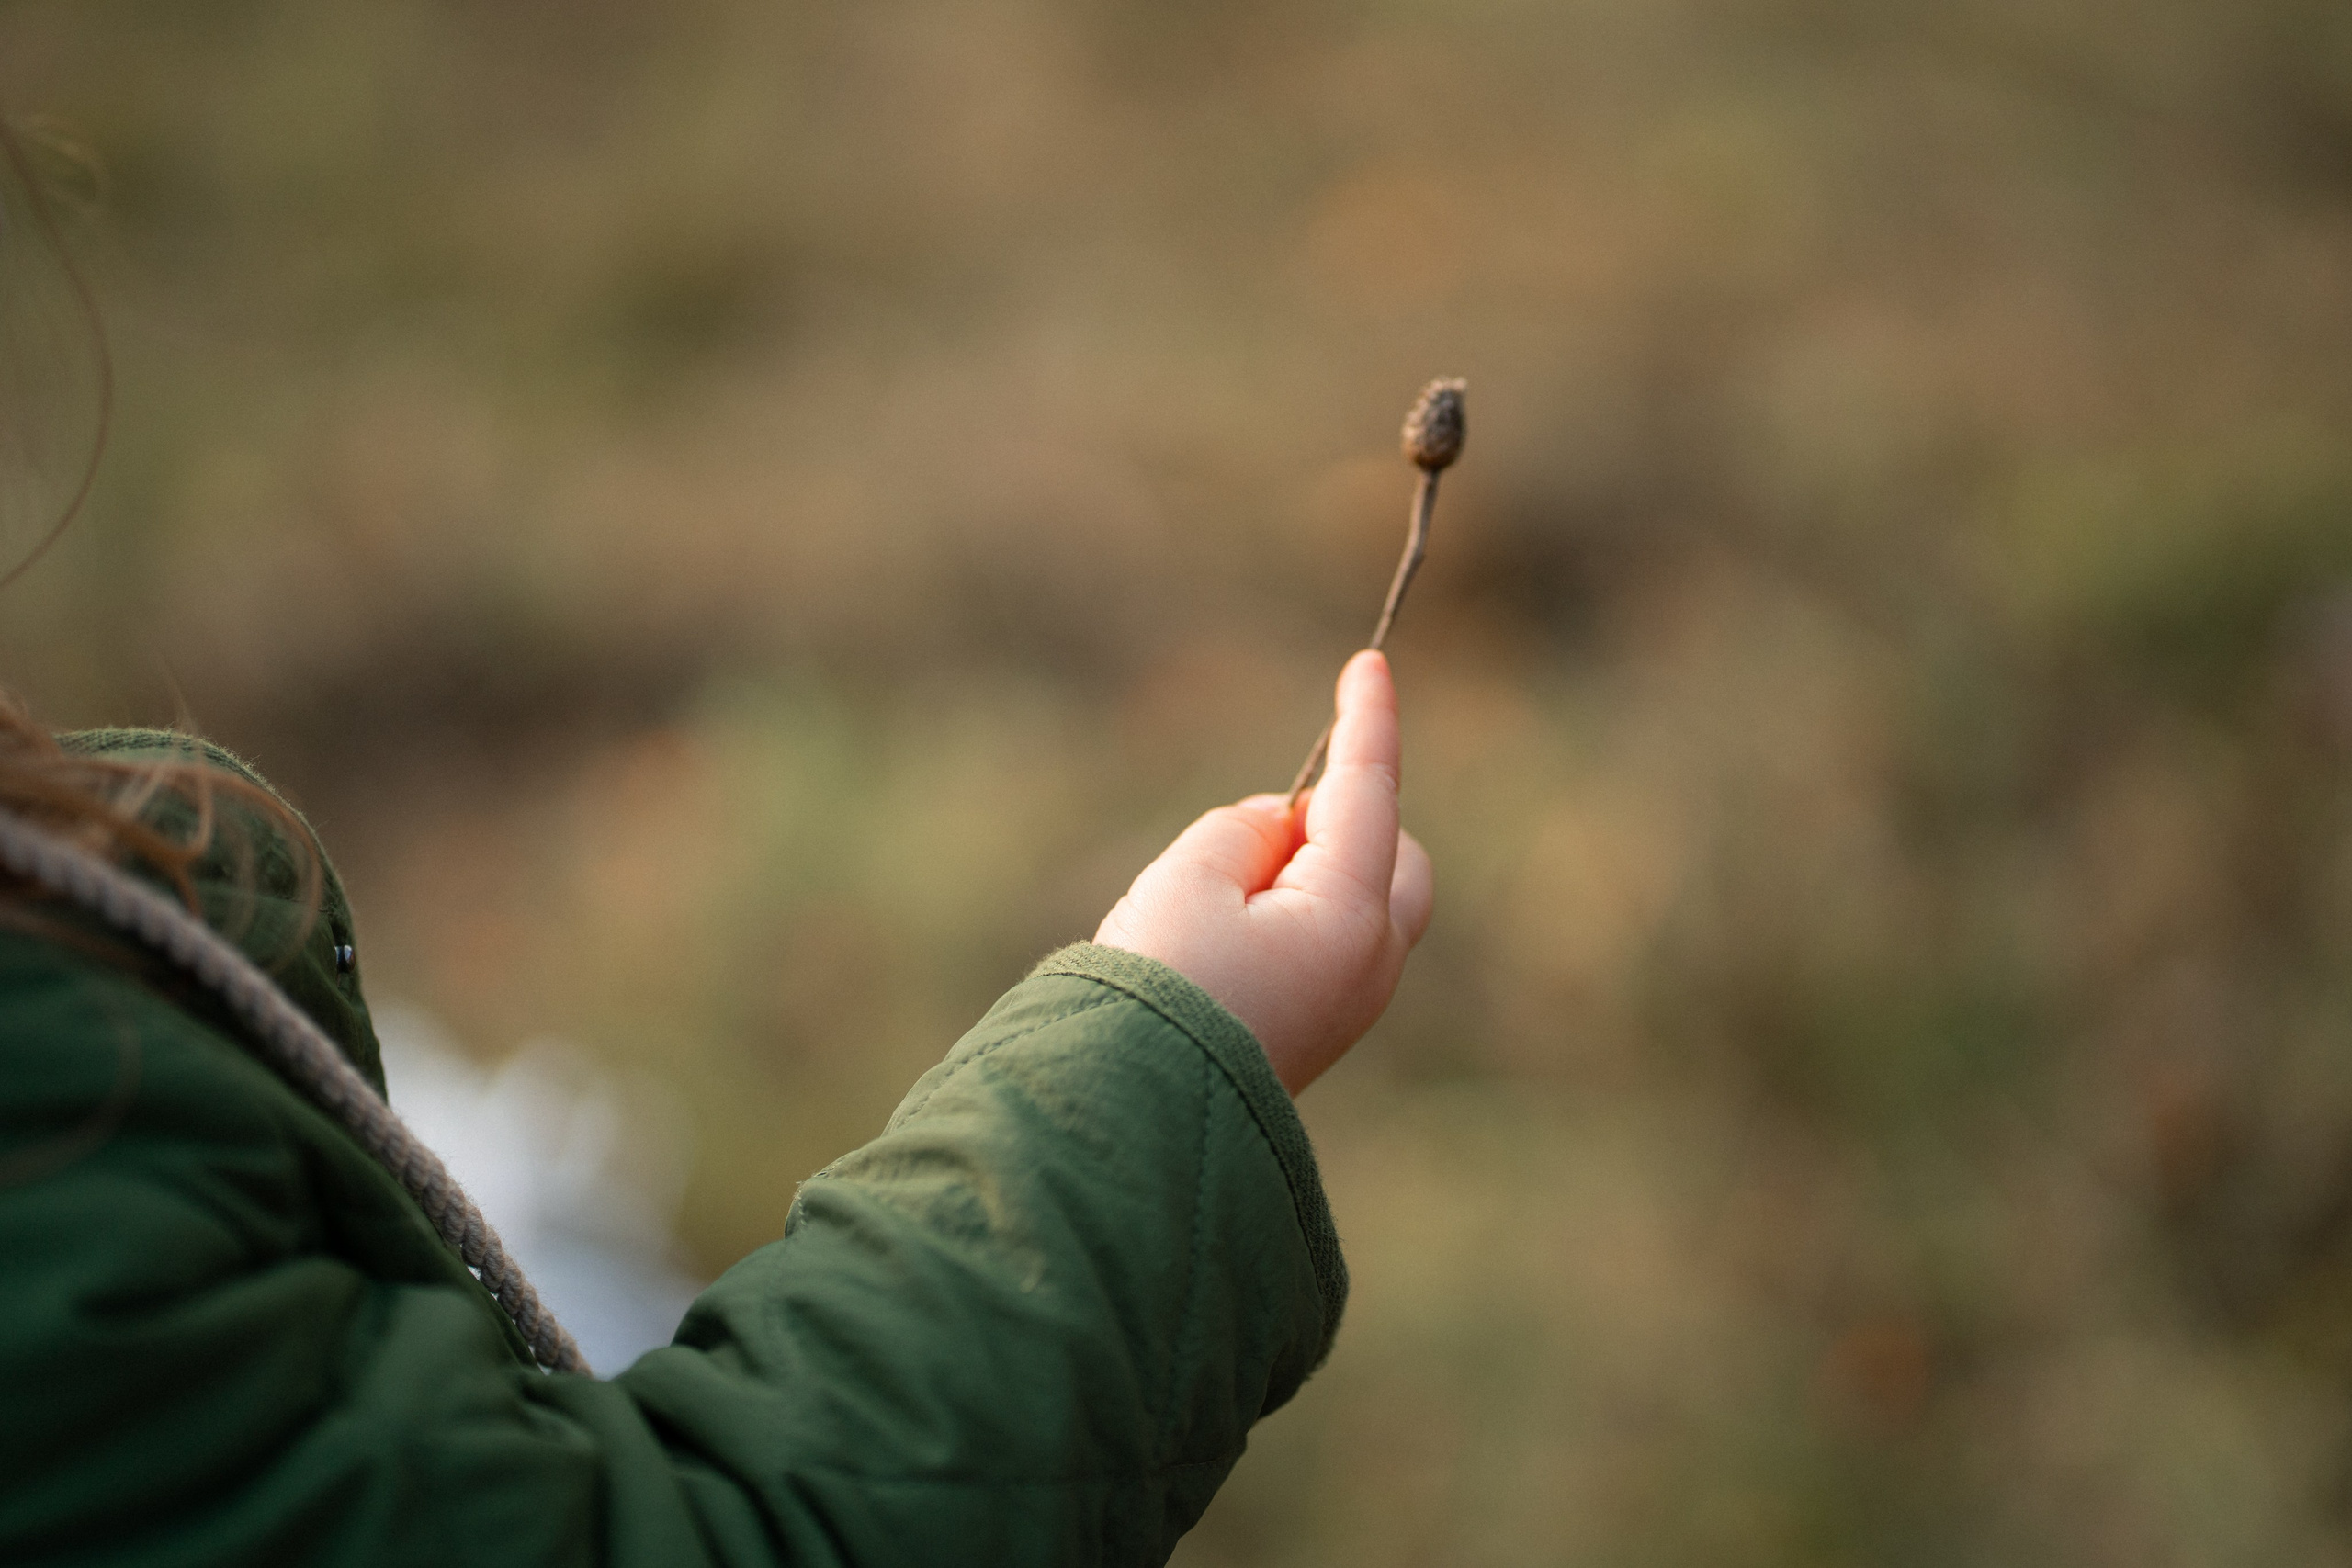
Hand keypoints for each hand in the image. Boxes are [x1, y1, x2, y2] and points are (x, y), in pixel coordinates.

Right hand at [1095, 650, 1433, 1093]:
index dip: (1366, 723)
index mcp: (1351, 916)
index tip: (1369, 664)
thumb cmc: (1156, 988)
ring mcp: (1349, 1005)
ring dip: (1305, 874)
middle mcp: (1370, 964)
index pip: (1367, 794)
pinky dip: (1290, 916)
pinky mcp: (1317, 1031)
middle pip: (1393, 855)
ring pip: (1358, 903)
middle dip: (1345, 821)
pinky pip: (1325, 944)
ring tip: (1213, 908)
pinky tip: (1219, 947)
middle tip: (1252, 837)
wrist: (1130, 1114)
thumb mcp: (1189, 877)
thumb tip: (1279, 833)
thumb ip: (1245, 830)